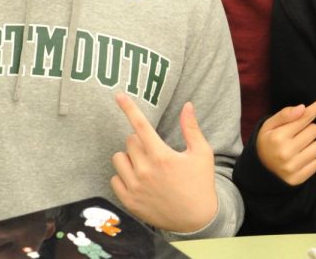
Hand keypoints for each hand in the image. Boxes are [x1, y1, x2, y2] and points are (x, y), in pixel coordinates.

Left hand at [110, 94, 216, 233]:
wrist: (196, 220)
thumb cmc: (200, 183)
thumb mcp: (202, 153)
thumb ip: (191, 128)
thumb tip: (187, 105)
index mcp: (161, 156)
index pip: (140, 125)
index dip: (128, 108)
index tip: (118, 95)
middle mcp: (144, 170)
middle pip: (130, 141)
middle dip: (141, 141)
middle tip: (156, 151)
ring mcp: (134, 187)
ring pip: (118, 158)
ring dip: (129, 157)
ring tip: (145, 165)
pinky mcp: (129, 201)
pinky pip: (114, 178)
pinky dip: (124, 176)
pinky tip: (138, 180)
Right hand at [256, 92, 315, 185]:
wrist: (259, 170)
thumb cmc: (267, 142)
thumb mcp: (269, 125)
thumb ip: (285, 115)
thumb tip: (303, 108)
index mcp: (278, 136)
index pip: (305, 117)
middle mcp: (286, 152)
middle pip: (315, 130)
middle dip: (308, 130)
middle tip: (295, 136)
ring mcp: (293, 167)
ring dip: (311, 145)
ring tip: (297, 149)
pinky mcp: (298, 178)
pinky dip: (310, 160)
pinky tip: (298, 160)